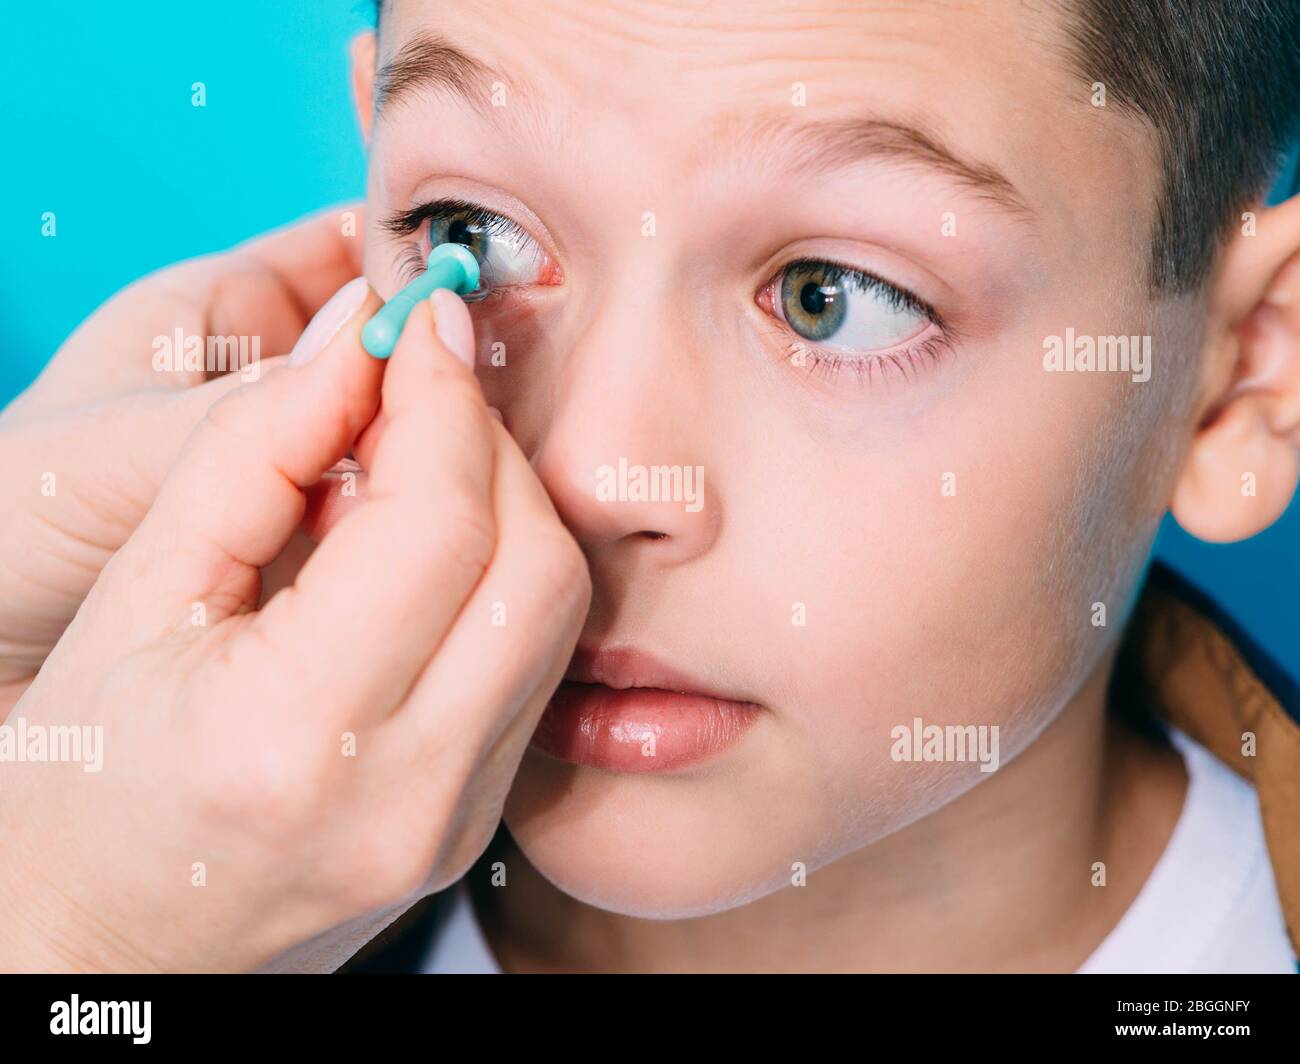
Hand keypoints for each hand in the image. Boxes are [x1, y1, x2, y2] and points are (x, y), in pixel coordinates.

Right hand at [0, 288, 590, 971]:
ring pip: (555, 612)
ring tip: (416, 466)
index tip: (424, 322)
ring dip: (508, 506)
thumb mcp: (136, 597)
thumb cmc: (80, 780)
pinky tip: (430, 551)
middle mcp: (408, 791)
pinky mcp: (476, 823)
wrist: (104, 932)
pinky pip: (534, 666)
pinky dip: (503, 577)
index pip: (441, 523)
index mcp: (297, 734)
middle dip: (491, 444)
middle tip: (420, 387)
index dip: (443, 398)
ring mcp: (456, 819)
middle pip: (534, 564)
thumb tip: (359, 344)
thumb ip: (251, 455)